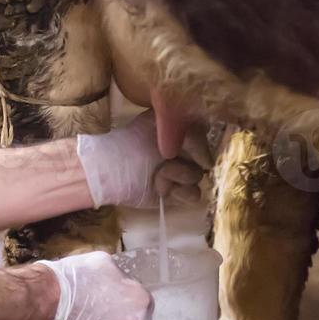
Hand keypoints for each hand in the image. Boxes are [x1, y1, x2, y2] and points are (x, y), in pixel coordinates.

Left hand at [76, 110, 207, 208]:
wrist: (109, 172)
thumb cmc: (129, 144)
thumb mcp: (155, 124)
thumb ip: (186, 130)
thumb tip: (208, 159)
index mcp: (179, 132)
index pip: (205, 134)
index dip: (198, 142)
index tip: (186, 144)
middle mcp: (184, 152)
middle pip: (206, 157)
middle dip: (187, 159)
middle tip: (164, 159)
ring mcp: (182, 174)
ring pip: (199, 177)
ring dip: (179, 176)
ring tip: (158, 175)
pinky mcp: (177, 194)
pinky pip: (194, 195)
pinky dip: (179, 193)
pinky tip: (161, 188)